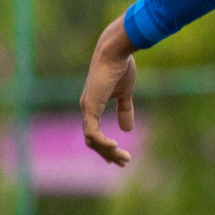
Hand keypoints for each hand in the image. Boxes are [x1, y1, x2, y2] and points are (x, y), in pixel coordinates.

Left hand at [80, 15, 136, 166]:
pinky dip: (102, 142)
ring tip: (124, 157)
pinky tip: (115, 146)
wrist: (115, 52)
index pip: (95, 133)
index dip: (106, 147)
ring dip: (107, 151)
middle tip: (125, 162)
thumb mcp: (125, 93)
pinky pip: (92, 132)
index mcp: (93, 106)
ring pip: (92, 140)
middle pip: (93, 141)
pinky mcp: (90, 107)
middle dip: (109, 154)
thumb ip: (125, 110)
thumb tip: (127, 129)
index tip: (121, 157)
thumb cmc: (121, 67)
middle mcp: (87, 109)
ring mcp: (87, 109)